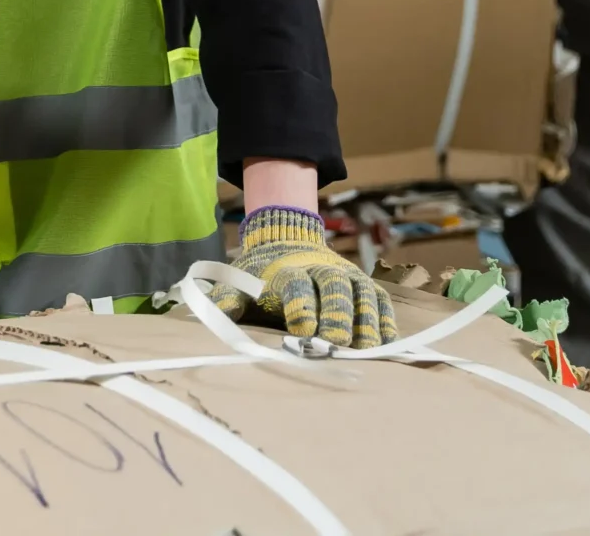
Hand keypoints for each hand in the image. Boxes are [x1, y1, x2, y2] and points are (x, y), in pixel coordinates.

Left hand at [217, 205, 395, 347]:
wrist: (287, 241)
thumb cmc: (261, 276)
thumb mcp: (239, 283)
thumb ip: (226, 301)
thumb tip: (203, 318)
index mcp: (288, 271)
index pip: (297, 285)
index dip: (301, 305)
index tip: (302, 330)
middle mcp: (322, 270)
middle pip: (335, 287)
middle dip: (337, 315)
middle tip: (336, 343)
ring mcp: (348, 276)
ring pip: (363, 294)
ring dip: (366, 321)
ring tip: (366, 349)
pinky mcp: (366, 286)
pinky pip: (381, 301)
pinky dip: (386, 321)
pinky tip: (386, 343)